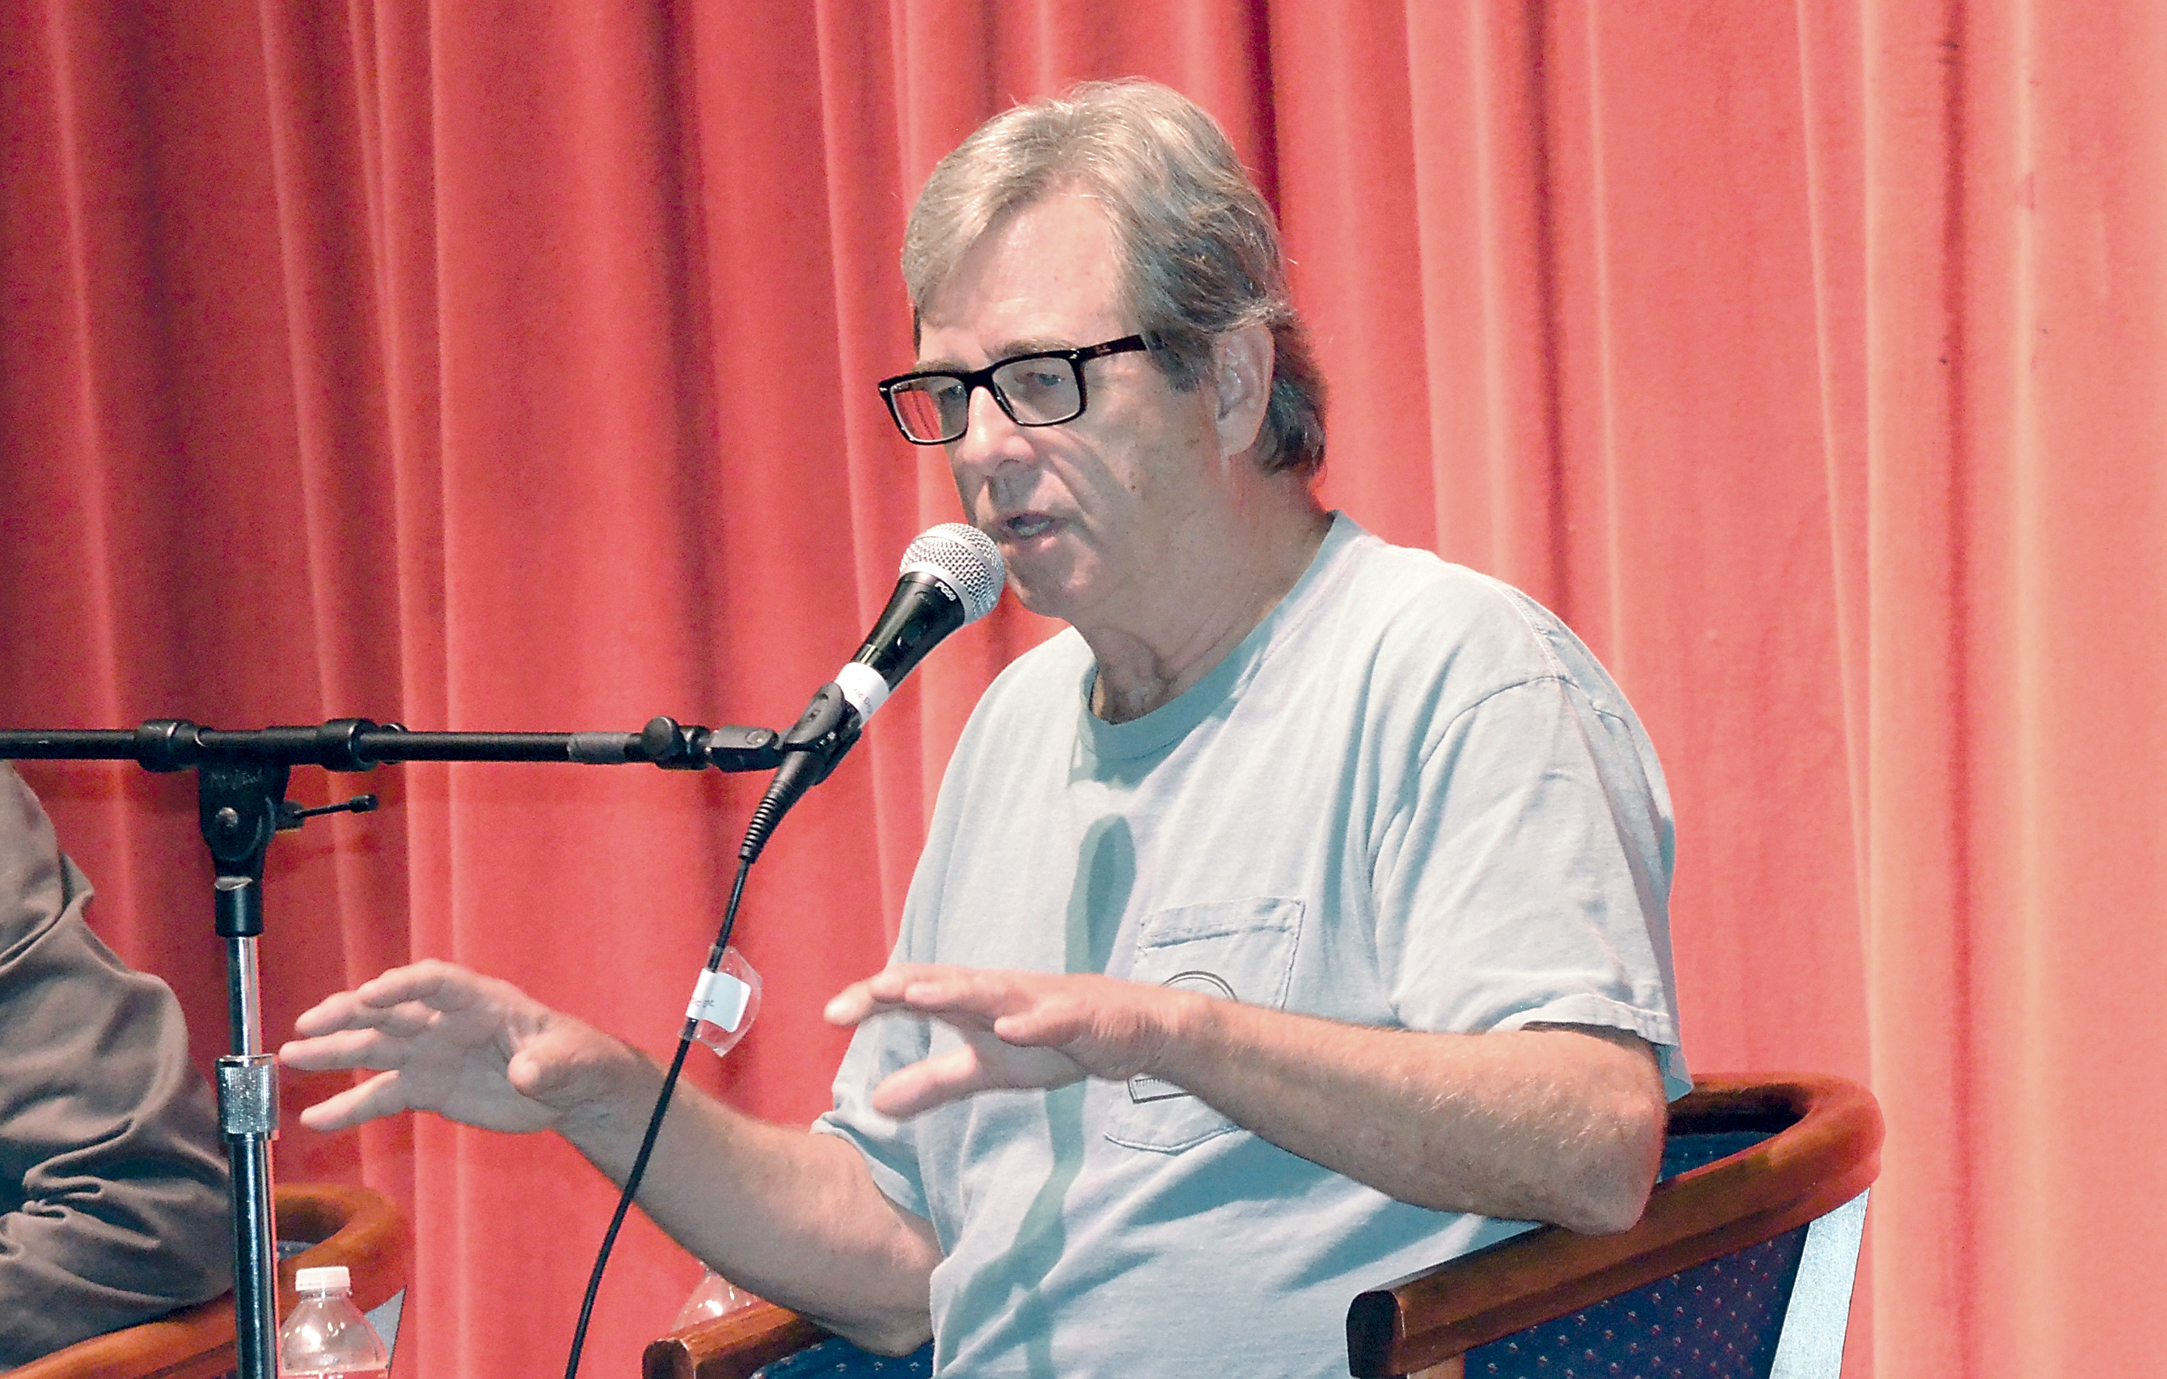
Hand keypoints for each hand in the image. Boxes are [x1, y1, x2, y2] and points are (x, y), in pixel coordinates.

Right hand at [279, 960, 641, 1134]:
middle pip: (392, 1011)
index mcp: (483, 1002)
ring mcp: (433, 1054)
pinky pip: (382, 1096)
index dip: (403, 986)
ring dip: (334, 1053)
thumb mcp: (574, 1061)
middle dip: (350, 1014)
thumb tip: (529, 1073)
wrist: (572, 1090)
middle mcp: (447, 1023)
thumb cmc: (577, 1060)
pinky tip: (315, 1118)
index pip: (436, 983)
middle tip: (308, 1023)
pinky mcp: (428, 1088)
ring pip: (376, 1048)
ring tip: (290, 1059)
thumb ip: (551, 1064)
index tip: (371, 995)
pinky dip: (349, 1107)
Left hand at [823, 966, 1190, 1117]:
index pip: (914, 992)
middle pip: (944, 983)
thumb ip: (933, 1081)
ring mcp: (1040, 1001)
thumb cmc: (1052, 1039)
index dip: (873, 1000)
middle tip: (864, 995)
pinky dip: (1031, 1022)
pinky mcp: (1080, 1017)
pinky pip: (1053, 1019)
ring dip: (955, 992)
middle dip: (905, 987)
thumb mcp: (987, 1068)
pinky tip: (1008, 1028)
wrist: (1133, 1029)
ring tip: (916, 996)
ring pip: (992, 992)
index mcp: (973, 1002)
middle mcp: (999, 993)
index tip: (830, 1015)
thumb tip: (875, 1103)